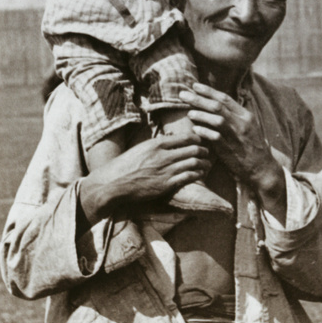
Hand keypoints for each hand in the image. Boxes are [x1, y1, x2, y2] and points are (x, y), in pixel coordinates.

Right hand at [79, 132, 209, 224]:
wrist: (114, 183)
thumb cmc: (125, 165)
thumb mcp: (141, 148)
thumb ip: (157, 145)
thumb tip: (171, 140)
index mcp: (157, 144)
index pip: (185, 137)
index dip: (197, 138)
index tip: (201, 141)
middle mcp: (163, 155)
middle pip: (193, 149)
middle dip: (204, 151)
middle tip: (207, 153)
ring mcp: (166, 170)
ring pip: (194, 163)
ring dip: (204, 163)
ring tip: (207, 164)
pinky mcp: (166, 185)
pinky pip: (189, 177)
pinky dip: (198, 174)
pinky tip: (201, 174)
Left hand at [179, 83, 276, 184]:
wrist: (262, 168)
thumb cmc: (252, 146)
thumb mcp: (249, 126)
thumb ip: (236, 114)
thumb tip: (219, 102)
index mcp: (246, 115)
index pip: (225, 98)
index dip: (208, 91)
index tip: (194, 85)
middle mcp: (242, 123)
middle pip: (218, 106)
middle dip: (198, 98)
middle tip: (183, 94)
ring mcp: (236, 136)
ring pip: (217, 120)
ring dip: (201, 114)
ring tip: (189, 112)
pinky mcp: (230, 150)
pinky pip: (216, 138)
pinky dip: (204, 132)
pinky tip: (195, 129)